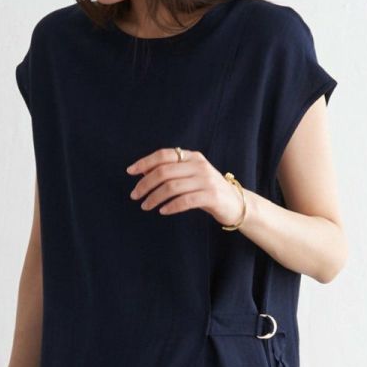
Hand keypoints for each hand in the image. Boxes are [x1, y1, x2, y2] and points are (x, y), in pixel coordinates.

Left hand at [126, 149, 244, 226]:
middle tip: (135, 196)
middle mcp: (199, 165)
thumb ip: (171, 172)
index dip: (145, 162)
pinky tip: (162, 211)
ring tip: (145, 206)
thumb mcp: (190, 177)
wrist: (236, 203)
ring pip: (172, 187)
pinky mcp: (211, 196)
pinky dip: (171, 206)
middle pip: (164, 171)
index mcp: (192, 157)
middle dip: (145, 184)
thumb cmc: (207, 190)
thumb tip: (143, 172)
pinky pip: (185, 200)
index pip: (164, 155)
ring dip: (154, 197)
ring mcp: (206, 180)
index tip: (130, 172)